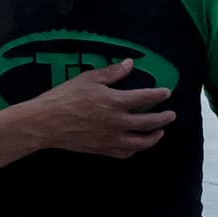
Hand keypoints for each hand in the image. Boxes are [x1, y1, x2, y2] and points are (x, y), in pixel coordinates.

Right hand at [33, 60, 174, 158]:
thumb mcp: (89, 79)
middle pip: (149, 122)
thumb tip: (130, 63)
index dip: (158, 95)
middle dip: (163, 119)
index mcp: (115, 102)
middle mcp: (117, 122)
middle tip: (171, 115)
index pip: (145, 98)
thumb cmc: (66, 97)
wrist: (46, 122)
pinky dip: (134, 150)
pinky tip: (136, 145)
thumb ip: (113, 72)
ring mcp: (111, 139)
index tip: (166, 93)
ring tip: (160, 133)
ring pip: (140, 143)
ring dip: (153, 137)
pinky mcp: (102, 150)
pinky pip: (124, 153)